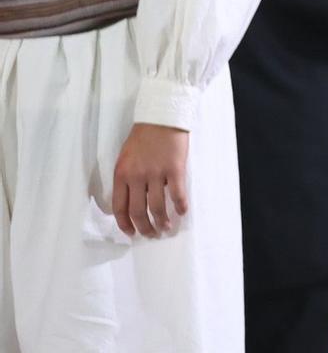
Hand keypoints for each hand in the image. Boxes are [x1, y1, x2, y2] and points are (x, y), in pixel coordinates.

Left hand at [112, 123, 189, 238]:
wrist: (161, 118)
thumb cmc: (143, 137)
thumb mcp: (125, 158)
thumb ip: (126, 178)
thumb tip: (131, 199)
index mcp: (121, 174)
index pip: (119, 207)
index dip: (125, 224)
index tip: (131, 232)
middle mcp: (137, 177)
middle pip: (138, 211)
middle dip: (144, 227)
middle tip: (151, 234)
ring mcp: (156, 173)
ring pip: (157, 207)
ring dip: (162, 221)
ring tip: (167, 228)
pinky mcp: (174, 169)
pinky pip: (177, 194)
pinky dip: (180, 206)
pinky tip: (182, 212)